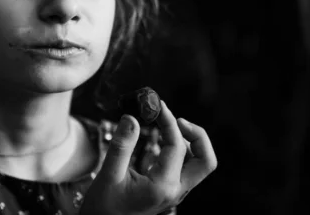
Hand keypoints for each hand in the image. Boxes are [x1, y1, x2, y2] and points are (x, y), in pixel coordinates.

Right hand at [80, 101, 216, 214]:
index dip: (167, 121)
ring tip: (170, 127)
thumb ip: (122, 146)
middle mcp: (175, 191)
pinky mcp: (170, 191)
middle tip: (176, 119)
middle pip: (205, 160)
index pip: (176, 146)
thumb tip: (132, 118)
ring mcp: (175, 193)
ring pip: (199, 165)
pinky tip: (164, 140)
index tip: (156, 105)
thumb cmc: (103, 206)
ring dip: (192, 143)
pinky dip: (182, 150)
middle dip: (197, 135)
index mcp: (162, 187)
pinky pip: (187, 169)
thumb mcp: (109, 175)